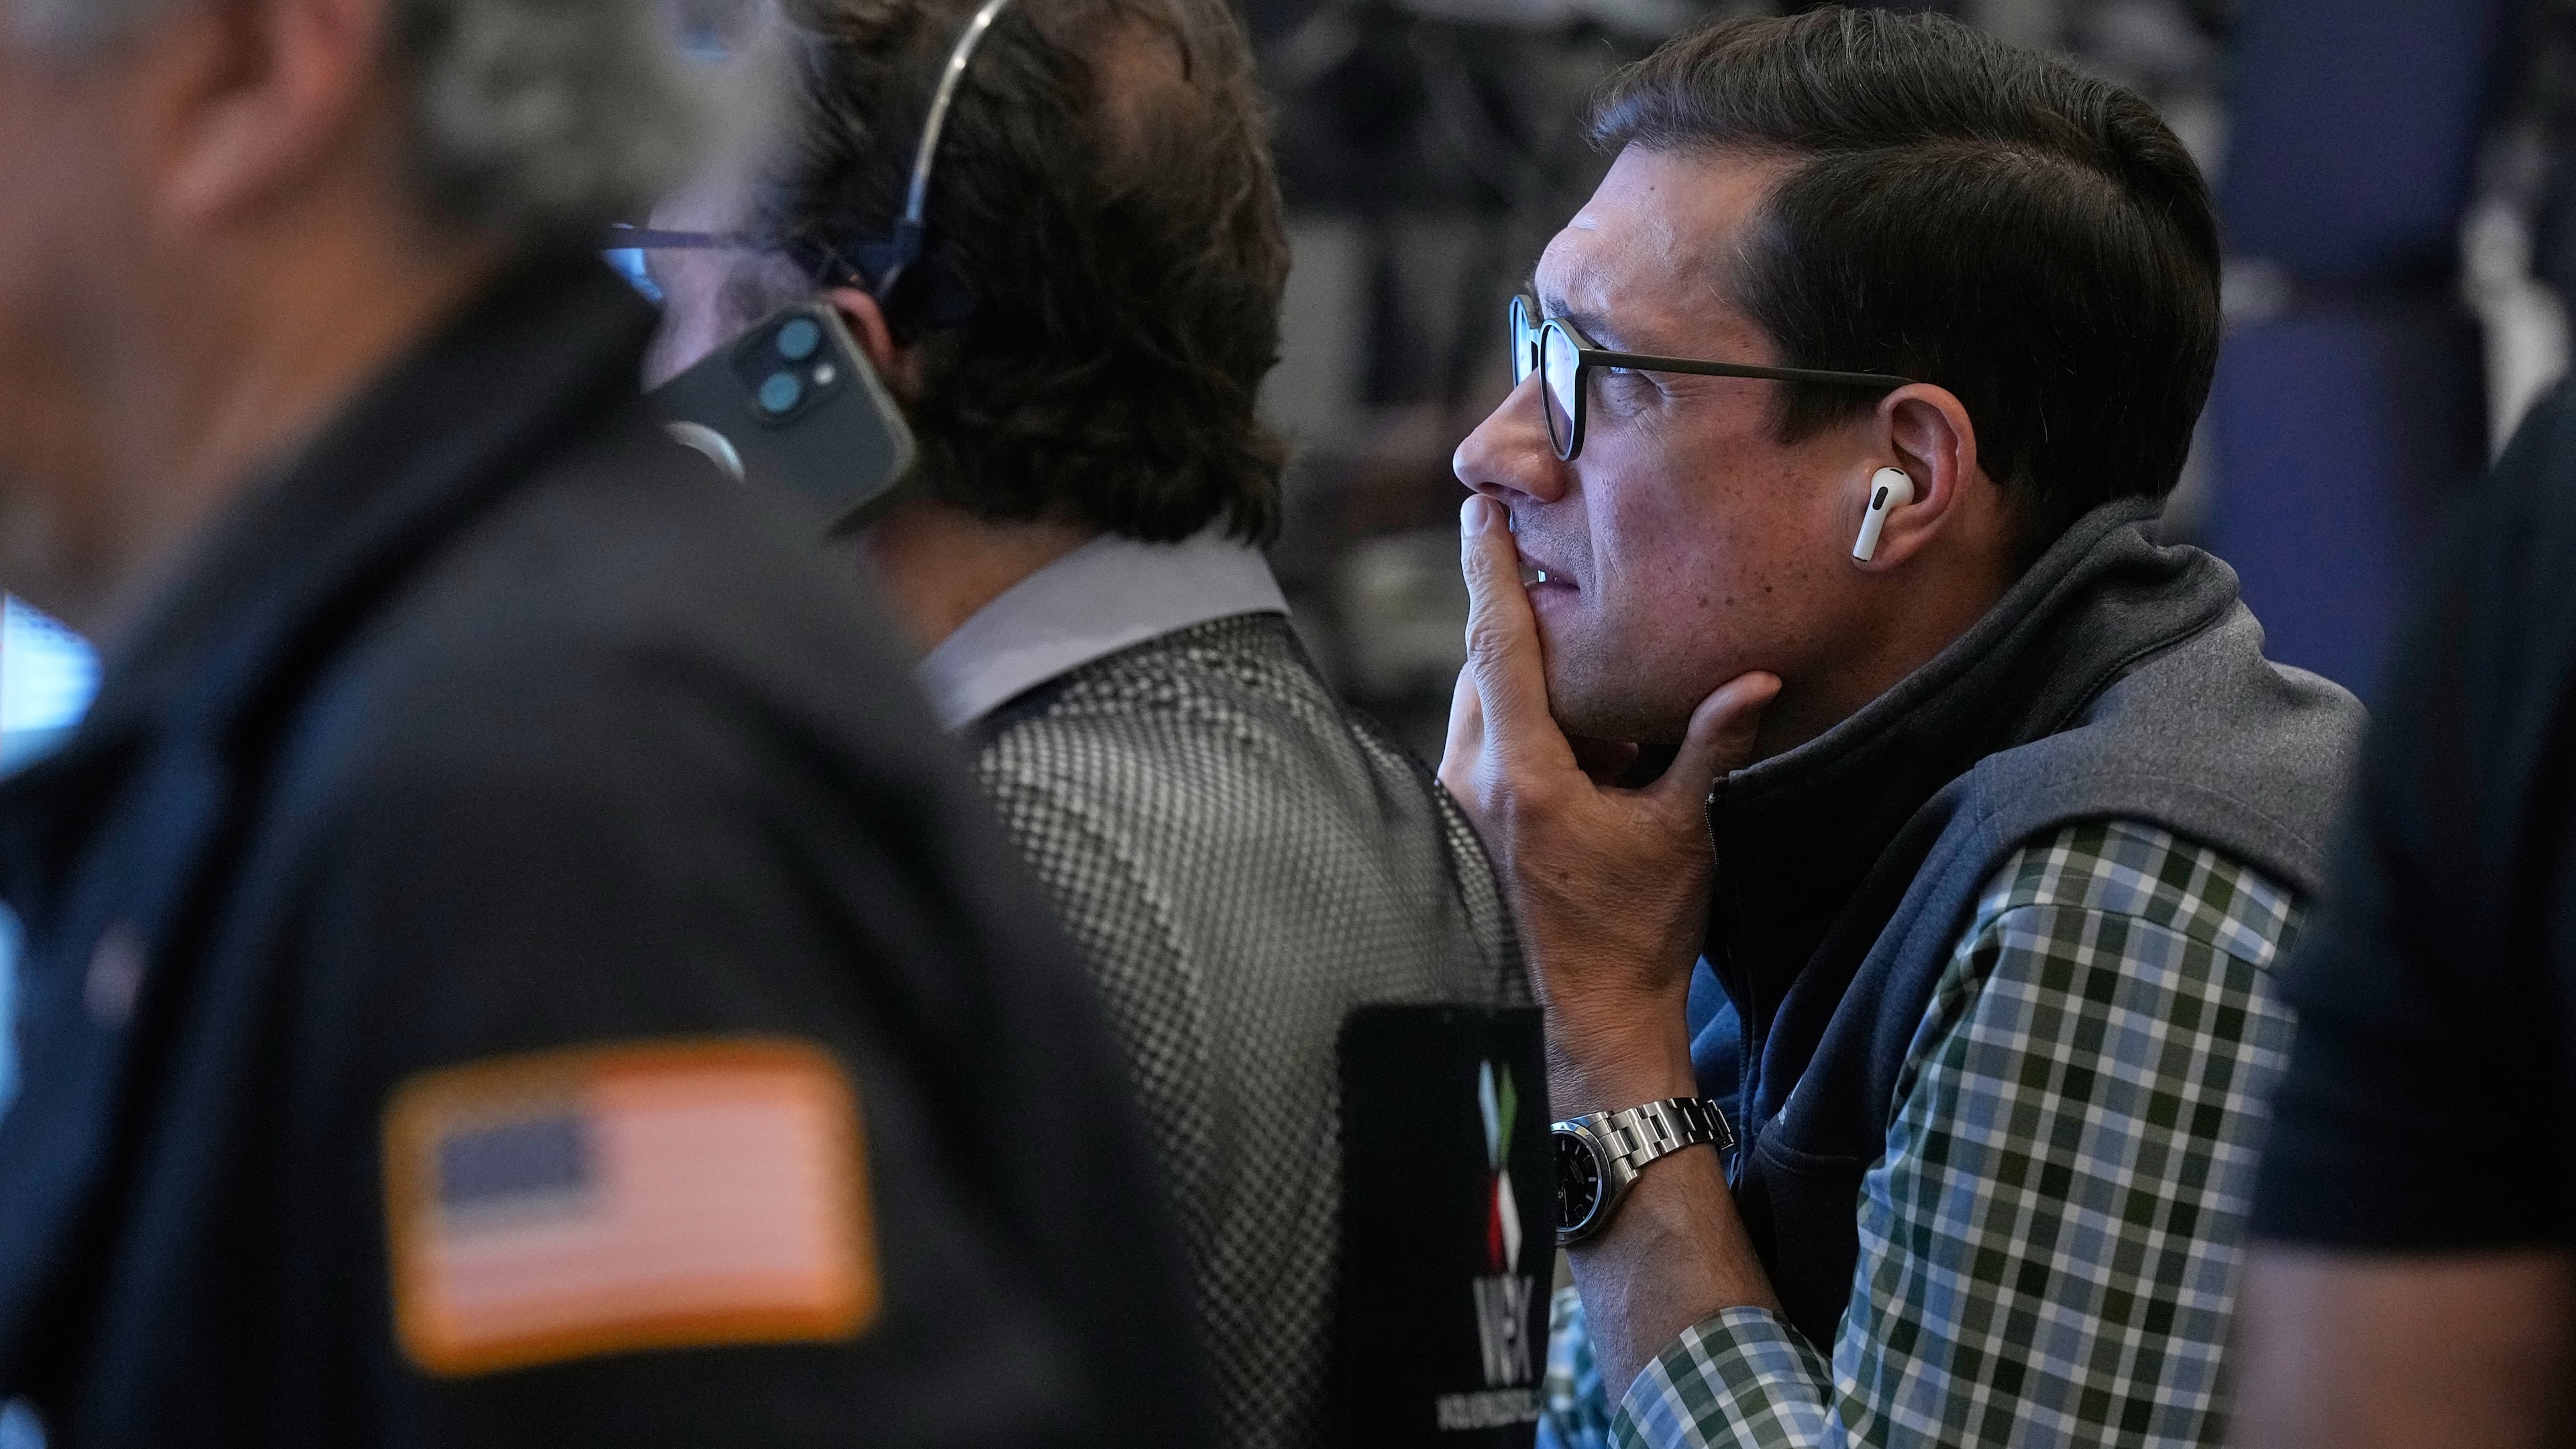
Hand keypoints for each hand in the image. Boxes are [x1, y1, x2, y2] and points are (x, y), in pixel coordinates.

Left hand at [1440, 495, 1777, 1114]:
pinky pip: (1483, 749)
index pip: (1497, 644)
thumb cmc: (1635, 935)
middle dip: (1525, 628)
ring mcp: (1457, 809)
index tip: (1480, 509)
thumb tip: (1754, 682)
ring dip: (1530, 686)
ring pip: (1481, 709)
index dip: (1490, 569)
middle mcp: (1469, 782)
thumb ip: (1708, 746)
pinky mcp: (1462, 830)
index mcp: (1517, 774)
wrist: (1589, 1023)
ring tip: (1590, 684)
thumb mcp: (1682, 833)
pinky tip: (1580, 744)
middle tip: (1571, 589)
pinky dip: (1524, 728)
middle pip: (1485, 668)